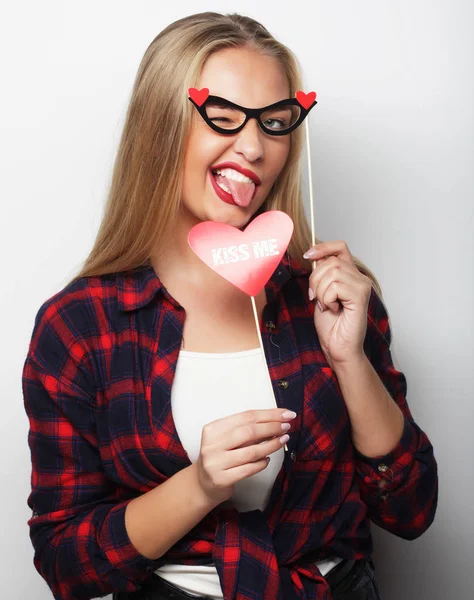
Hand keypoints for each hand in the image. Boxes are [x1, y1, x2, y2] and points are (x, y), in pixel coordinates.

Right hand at [195, 408, 296, 504]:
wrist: (203, 484)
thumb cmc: (221, 456)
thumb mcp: (228, 439)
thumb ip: (247, 430)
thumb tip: (276, 421)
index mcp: (213, 429)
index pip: (246, 417)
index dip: (268, 414)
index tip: (285, 414)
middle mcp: (212, 445)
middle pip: (248, 431)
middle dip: (272, 427)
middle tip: (287, 426)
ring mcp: (216, 463)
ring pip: (251, 451)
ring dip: (271, 445)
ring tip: (283, 440)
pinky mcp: (222, 479)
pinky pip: (249, 469)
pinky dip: (262, 463)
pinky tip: (268, 459)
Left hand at [304, 240, 371, 367]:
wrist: (338, 346)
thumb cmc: (330, 324)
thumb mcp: (320, 292)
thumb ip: (321, 274)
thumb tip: (313, 256)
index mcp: (351, 275)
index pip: (340, 247)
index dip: (323, 247)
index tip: (308, 255)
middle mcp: (360, 278)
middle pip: (330, 261)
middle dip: (315, 279)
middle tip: (316, 298)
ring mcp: (362, 286)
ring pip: (332, 273)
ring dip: (320, 291)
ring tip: (326, 305)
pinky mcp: (360, 297)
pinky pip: (335, 287)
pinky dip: (327, 299)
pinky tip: (333, 309)